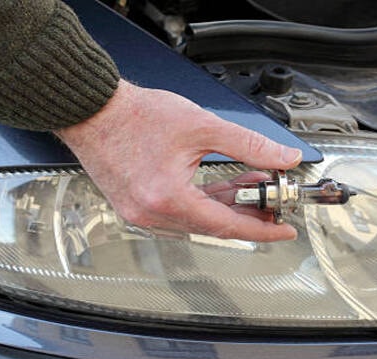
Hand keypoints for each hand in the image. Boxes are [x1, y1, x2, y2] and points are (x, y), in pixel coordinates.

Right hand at [56, 80, 302, 241]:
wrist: (93, 109)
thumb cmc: (135, 115)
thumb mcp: (202, 126)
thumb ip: (249, 144)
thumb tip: (282, 157)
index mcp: (168, 199)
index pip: (227, 225)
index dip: (261, 229)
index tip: (283, 231)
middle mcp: (152, 214)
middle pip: (213, 225)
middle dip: (248, 214)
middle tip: (273, 202)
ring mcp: (141, 213)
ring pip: (197, 220)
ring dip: (227, 206)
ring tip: (252, 187)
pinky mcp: (136, 206)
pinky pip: (179, 213)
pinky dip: (204, 202)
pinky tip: (223, 187)